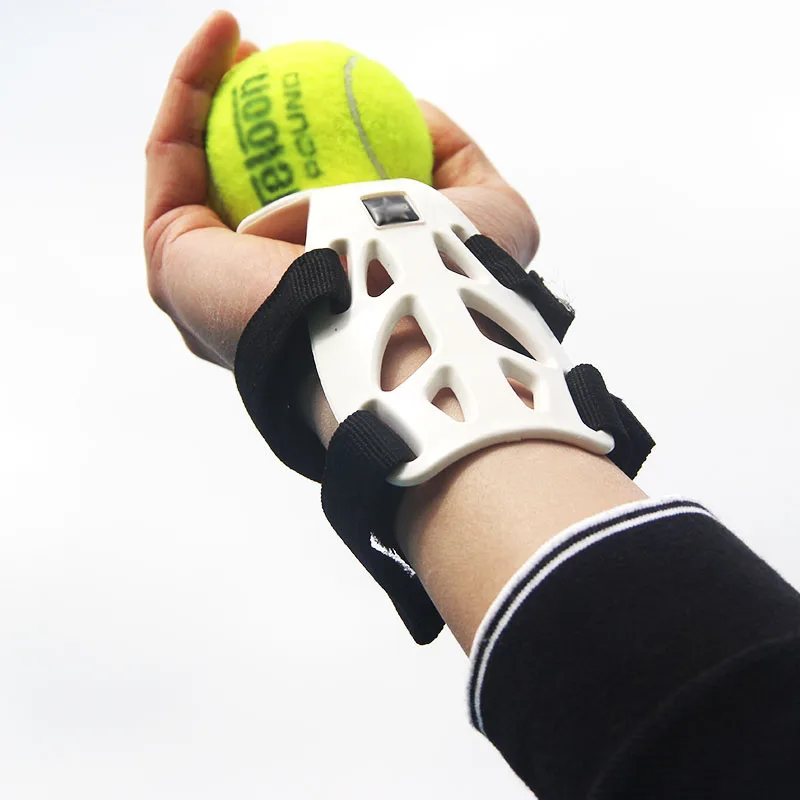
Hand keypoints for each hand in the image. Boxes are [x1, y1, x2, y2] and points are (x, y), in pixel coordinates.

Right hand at [144, 11, 539, 371]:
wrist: (413, 330)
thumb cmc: (459, 284)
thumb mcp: (489, 209)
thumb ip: (456, 158)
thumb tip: (415, 113)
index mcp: (320, 285)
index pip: (297, 202)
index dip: (295, 139)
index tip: (312, 82)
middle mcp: (259, 292)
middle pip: (236, 186)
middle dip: (242, 116)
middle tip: (265, 57)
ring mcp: (208, 283)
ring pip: (195, 168)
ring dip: (207, 92)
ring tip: (237, 35)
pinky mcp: (173, 263)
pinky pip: (171, 157)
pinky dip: (188, 87)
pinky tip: (222, 33)